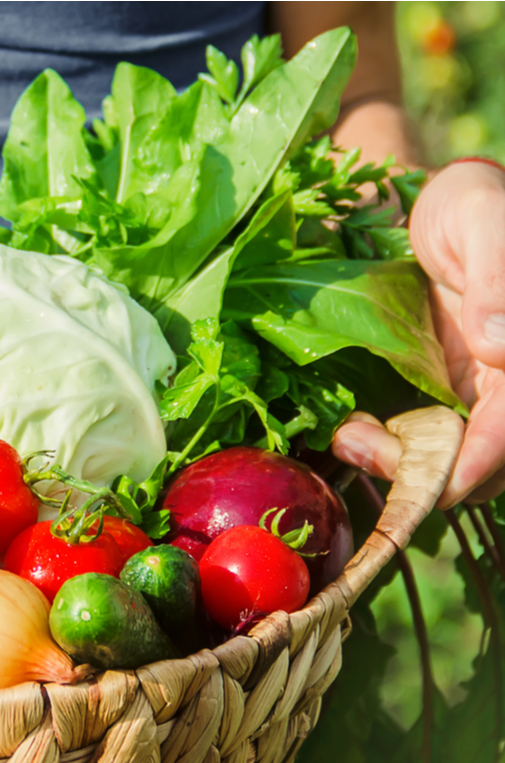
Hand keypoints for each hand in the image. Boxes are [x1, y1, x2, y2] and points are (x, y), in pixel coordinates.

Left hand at [332, 161, 504, 506]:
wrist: (444, 202)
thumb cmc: (474, 204)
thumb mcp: (485, 224)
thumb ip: (497, 281)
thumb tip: (500, 347)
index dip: (487, 455)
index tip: (449, 484)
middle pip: (486, 453)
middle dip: (431, 470)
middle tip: (364, 447)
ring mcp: (475, 387)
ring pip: (450, 452)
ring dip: (400, 461)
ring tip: (349, 437)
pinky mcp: (440, 387)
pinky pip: (419, 431)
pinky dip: (385, 442)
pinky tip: (349, 428)